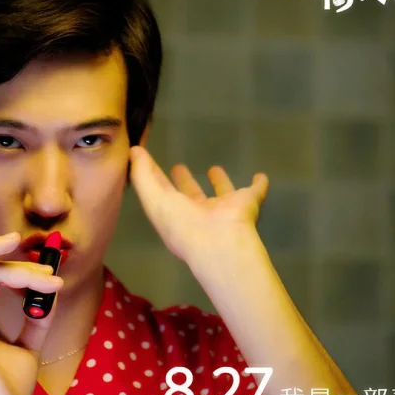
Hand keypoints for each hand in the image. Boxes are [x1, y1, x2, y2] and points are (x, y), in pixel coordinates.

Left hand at [129, 146, 268, 264]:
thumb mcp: (153, 199)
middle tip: (179, 166)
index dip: (154, 177)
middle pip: (190, 195)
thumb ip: (142, 175)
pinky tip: (261, 176)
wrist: (221, 242)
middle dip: (184, 182)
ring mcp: (224, 210)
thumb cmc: (182, 224)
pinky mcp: (247, 204)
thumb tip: (133, 151)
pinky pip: (255, 191)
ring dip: (219, 182)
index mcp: (174, 214)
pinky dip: (259, 184)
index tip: (148, 161)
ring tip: (214, 167)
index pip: (162, 192)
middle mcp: (198, 214)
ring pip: (221, 193)